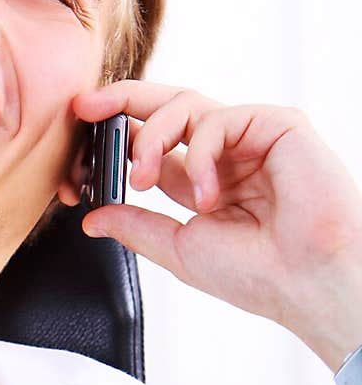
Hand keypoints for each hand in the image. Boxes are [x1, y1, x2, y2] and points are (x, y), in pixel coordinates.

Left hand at [72, 82, 361, 371]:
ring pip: (186, 105)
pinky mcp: (277, 125)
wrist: (307, 282)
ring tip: (143, 176)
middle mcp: (227, 153)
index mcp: (204, 181)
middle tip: (84, 108)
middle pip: (167, 109)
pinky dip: (202, 153)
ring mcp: (251, 136)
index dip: (115, 142)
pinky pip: (221, 118)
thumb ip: (136, 226)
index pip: (153, 145)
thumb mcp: (179, 249)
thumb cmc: (259, 274)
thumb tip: (93, 218)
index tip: (78, 147)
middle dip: (120, 102)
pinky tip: (209, 195)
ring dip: (152, 136)